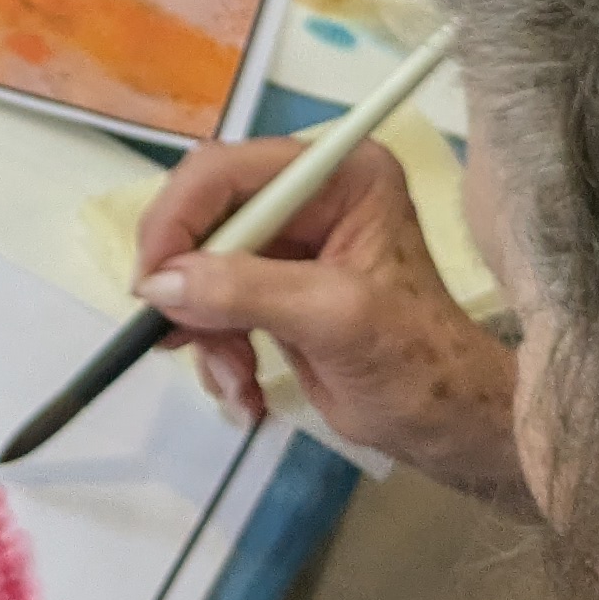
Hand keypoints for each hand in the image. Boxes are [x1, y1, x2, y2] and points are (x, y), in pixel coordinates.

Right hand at [133, 135, 527, 504]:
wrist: (448, 429)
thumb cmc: (418, 364)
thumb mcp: (335, 319)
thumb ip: (247, 292)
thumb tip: (159, 285)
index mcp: (339, 176)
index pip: (228, 171)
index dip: (179, 219)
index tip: (150, 282)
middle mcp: (310, 197)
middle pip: (205, 219)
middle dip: (190, 288)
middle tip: (174, 338)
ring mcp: (290, 245)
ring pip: (198, 270)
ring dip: (205, 332)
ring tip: (236, 382)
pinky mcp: (273, 288)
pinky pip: (211, 307)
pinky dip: (217, 352)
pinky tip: (245, 392)